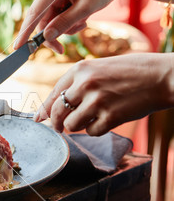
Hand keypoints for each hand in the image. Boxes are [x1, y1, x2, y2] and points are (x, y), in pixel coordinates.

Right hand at [14, 0, 130, 52]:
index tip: (17, 47)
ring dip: (64, 28)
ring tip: (83, 23)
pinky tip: (82, 19)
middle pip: (42, 20)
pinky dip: (68, 23)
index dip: (25, 32)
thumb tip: (46, 37)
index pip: (34, 13)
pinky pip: (58, 17)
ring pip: (51, 21)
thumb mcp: (86, 8)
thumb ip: (64, 23)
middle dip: (53, 34)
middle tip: (61, 50)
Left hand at [35, 53, 173, 135]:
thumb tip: (52, 109)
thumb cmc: (132, 72)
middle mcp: (85, 84)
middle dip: (56, 123)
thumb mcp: (99, 69)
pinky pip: (91, 132)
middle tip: (59, 128)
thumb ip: (77, 85)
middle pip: (57, 112)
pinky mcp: (111, 116)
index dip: (44, 109)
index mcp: (80, 69)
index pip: (53, 94)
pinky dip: (97, 130)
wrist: (163, 76)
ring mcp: (97, 100)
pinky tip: (108, 119)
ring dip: (78, 126)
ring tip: (92, 118)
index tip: (39, 118)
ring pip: (71, 125)